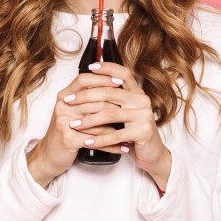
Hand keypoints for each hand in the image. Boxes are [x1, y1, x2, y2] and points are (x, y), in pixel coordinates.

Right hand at [26, 71, 124, 186]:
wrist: (49, 155)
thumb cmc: (65, 131)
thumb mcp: (72, 110)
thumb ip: (85, 97)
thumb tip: (110, 86)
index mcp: (64, 96)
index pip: (84, 80)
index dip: (103, 79)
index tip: (121, 83)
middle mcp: (63, 106)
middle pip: (95, 99)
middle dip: (117, 106)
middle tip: (133, 109)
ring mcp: (64, 122)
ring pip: (98, 121)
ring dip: (118, 128)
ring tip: (132, 131)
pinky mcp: (68, 139)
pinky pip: (96, 140)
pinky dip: (112, 145)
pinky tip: (123, 147)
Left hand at [61, 61, 171, 190]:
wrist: (152, 153)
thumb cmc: (134, 132)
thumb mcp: (125, 111)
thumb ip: (113, 99)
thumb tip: (88, 84)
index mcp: (137, 93)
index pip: (123, 74)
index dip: (107, 68)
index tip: (90, 67)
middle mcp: (142, 101)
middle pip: (110, 93)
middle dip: (85, 97)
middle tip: (67, 101)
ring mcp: (144, 116)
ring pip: (110, 114)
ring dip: (88, 120)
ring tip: (73, 125)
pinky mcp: (143, 132)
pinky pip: (115, 135)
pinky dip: (99, 140)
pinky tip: (87, 142)